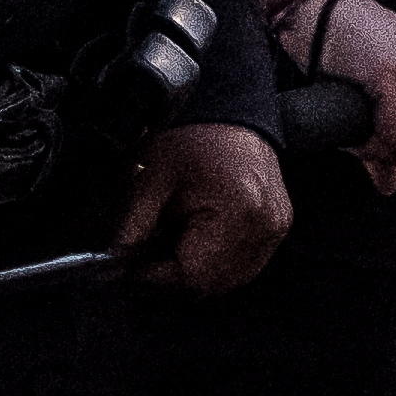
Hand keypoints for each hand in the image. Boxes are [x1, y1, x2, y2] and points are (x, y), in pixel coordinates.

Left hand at [110, 121, 292, 295]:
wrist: (231, 113)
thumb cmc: (196, 136)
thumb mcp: (153, 176)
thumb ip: (133, 223)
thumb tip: (119, 259)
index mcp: (236, 211)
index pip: (193, 274)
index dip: (158, 275)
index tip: (136, 266)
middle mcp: (263, 225)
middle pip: (211, 283)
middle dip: (175, 274)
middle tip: (152, 252)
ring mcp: (274, 229)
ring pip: (228, 279)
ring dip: (198, 270)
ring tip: (177, 239)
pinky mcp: (276, 228)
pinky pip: (244, 265)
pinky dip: (218, 262)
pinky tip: (201, 238)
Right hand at [295, 0, 395, 181]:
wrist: (316, 11)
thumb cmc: (346, 48)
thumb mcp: (383, 90)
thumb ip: (394, 136)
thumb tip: (390, 185)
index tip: (384, 136)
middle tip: (368, 134)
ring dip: (381, 148)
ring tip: (361, 129)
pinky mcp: (393, 72)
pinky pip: (392, 132)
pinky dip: (370, 141)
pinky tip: (355, 125)